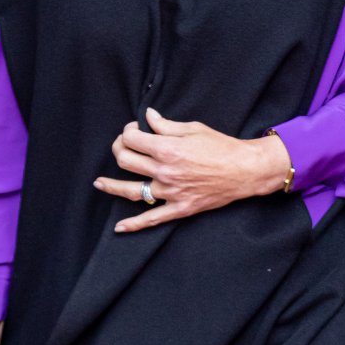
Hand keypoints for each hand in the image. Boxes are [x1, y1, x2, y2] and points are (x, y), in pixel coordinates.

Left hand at [95, 108, 291, 231]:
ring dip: (111, 186)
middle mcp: (164, 171)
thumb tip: (148, 117)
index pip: (132, 139)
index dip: (127, 131)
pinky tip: (119, 228)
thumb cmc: (221, 146)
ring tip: (99, 183)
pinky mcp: (179, 208)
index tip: (133, 130)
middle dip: (119, 150)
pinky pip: (152, 219)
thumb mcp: (193, 129)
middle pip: (125, 161)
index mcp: (167, 148)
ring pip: (131, 190)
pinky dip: (134, 225)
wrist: (245, 170)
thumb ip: (166, 125)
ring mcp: (170, 192)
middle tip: (123, 147)